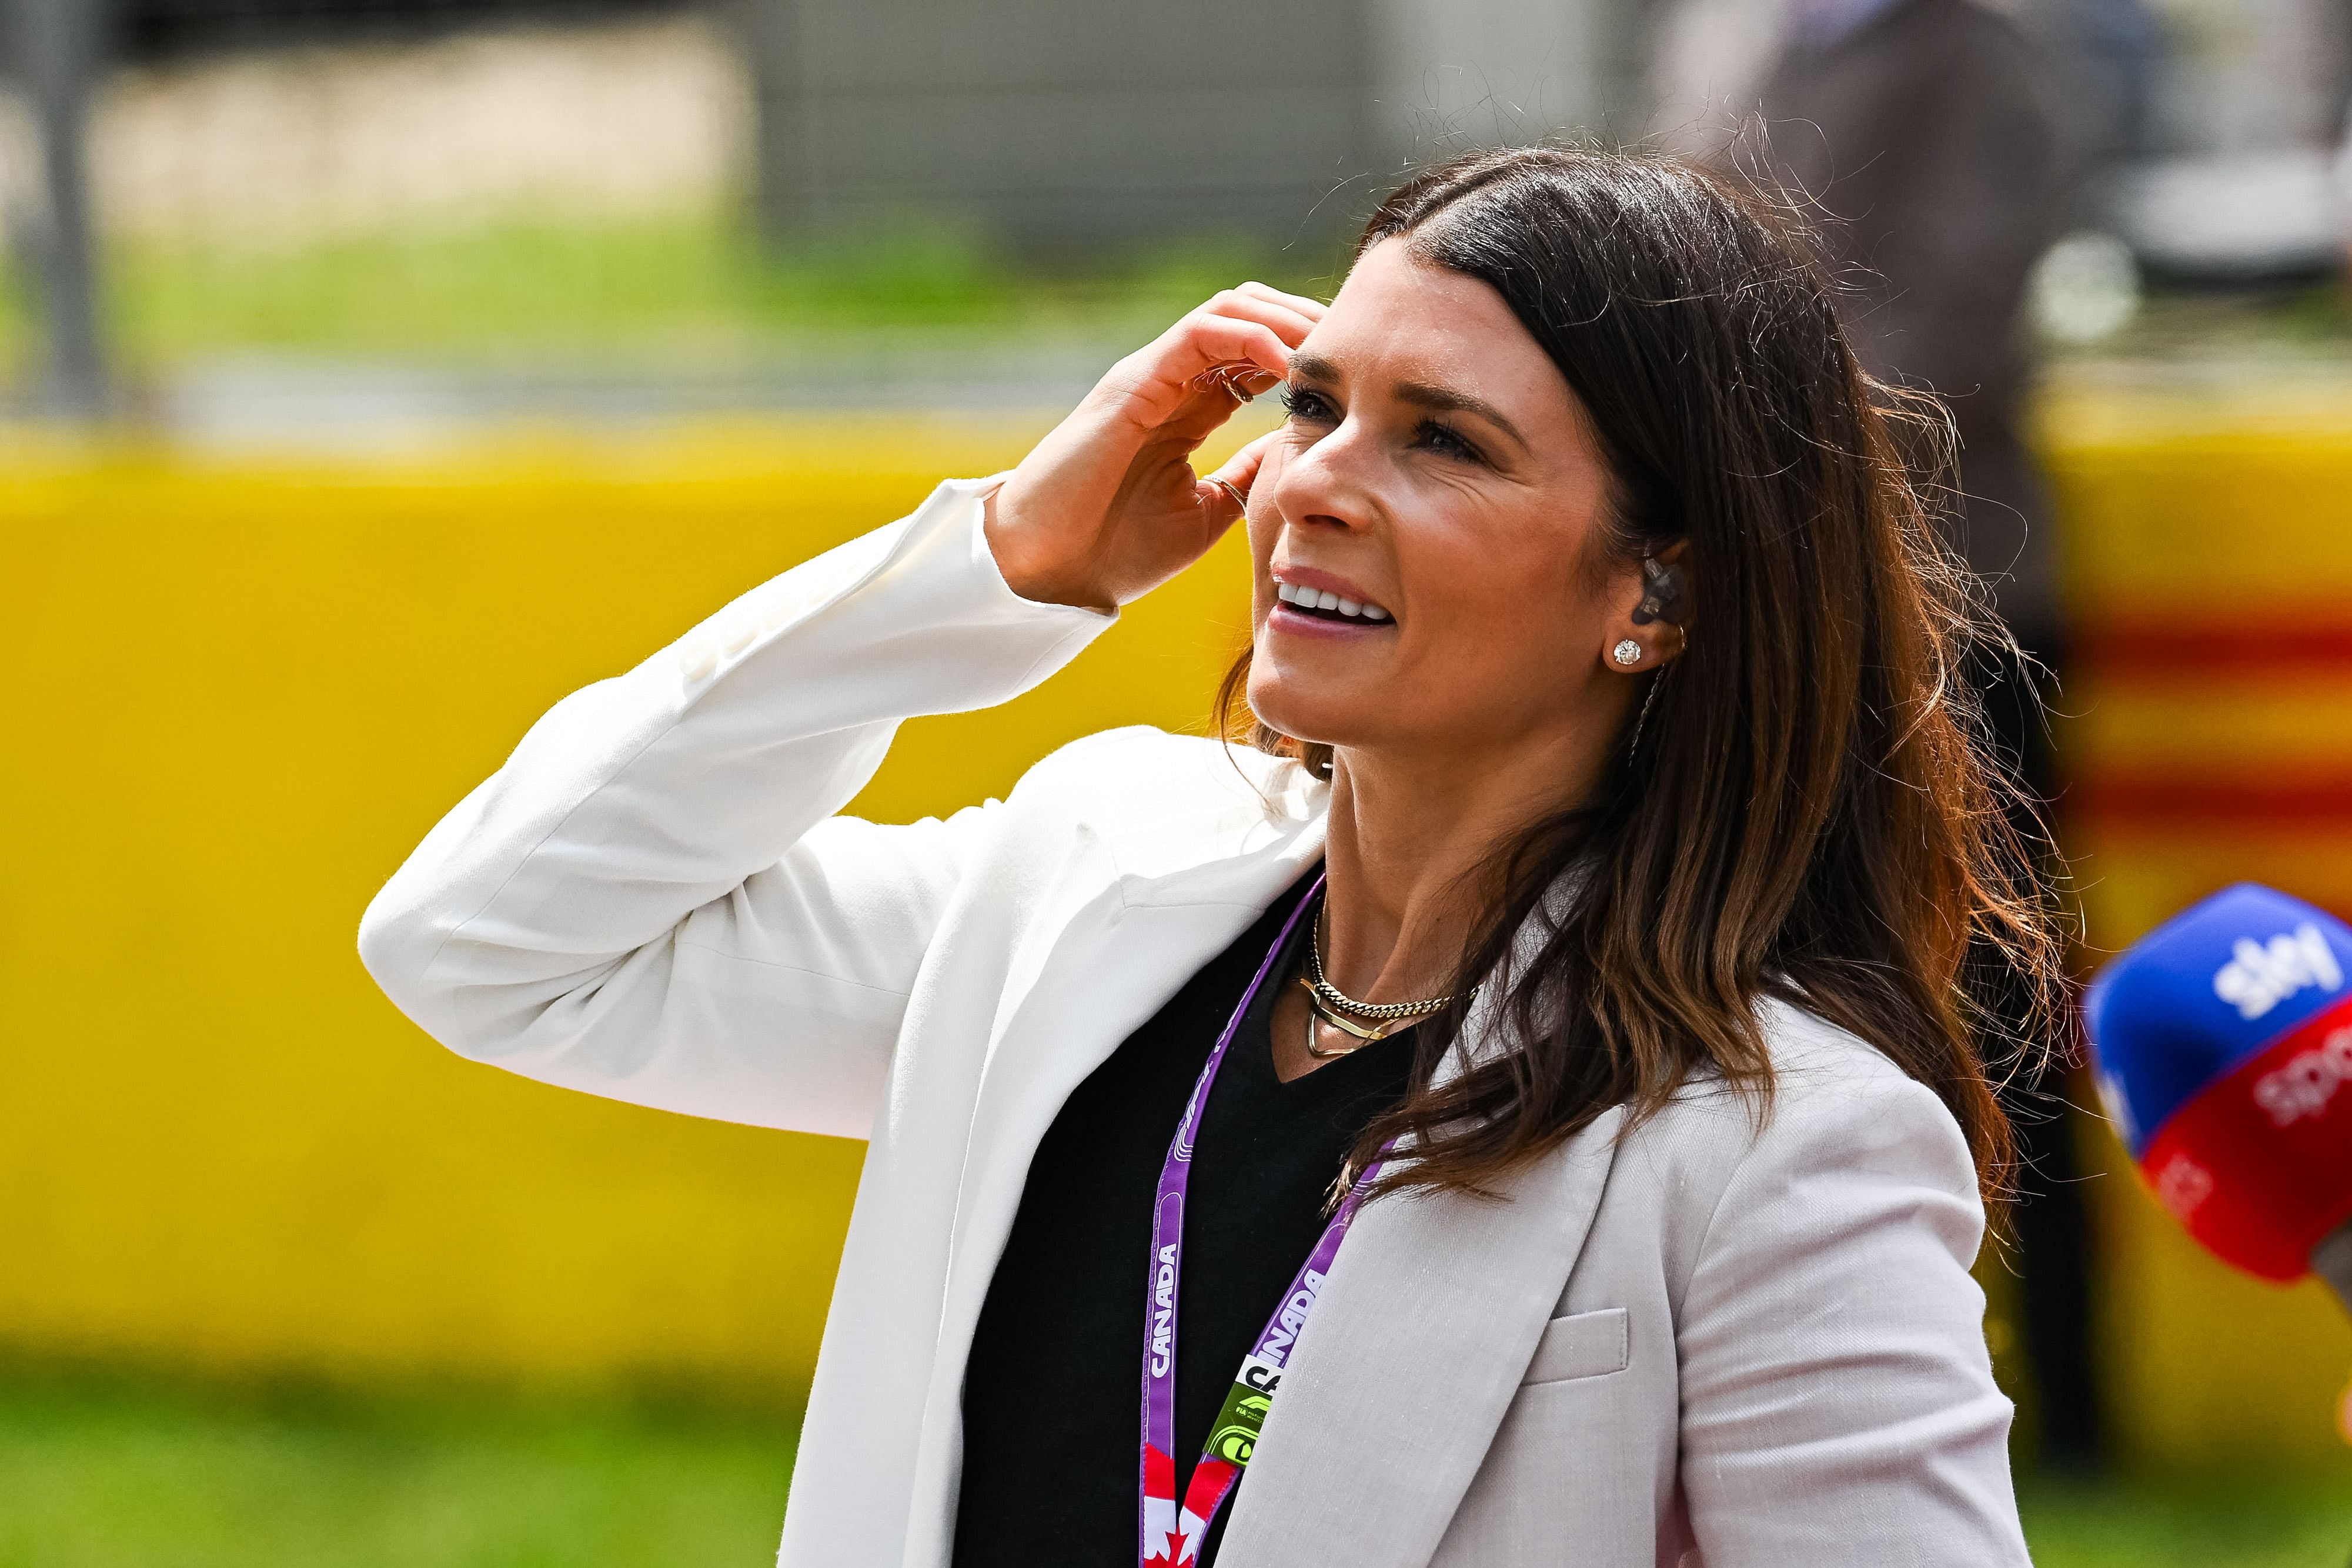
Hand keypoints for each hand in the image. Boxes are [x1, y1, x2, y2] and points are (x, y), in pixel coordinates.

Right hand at [985, 283, 1324, 610]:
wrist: (1049, 571)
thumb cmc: (1114, 550)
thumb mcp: (1207, 513)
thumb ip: (1246, 475)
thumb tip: (1294, 449)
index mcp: (1188, 409)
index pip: (1258, 355)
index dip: (1309, 354)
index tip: (1357, 376)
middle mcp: (1171, 381)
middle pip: (1252, 315)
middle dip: (1307, 323)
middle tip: (1358, 351)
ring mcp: (1152, 374)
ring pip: (1231, 308)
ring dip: (1286, 318)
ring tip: (1329, 350)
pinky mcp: (1135, 380)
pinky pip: (1202, 331)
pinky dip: (1252, 335)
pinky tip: (1289, 364)